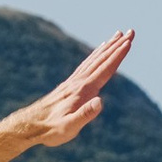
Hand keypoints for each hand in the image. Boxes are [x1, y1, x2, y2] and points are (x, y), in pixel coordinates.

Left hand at [25, 29, 133, 145]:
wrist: (30, 126)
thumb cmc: (50, 130)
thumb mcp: (69, 127)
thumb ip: (85, 115)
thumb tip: (100, 102)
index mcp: (83, 90)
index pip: (105, 69)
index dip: (118, 55)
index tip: (129, 42)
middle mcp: (79, 82)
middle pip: (102, 59)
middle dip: (118, 45)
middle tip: (131, 31)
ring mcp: (73, 82)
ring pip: (94, 60)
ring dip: (108, 47)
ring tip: (118, 35)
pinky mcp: (69, 85)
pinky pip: (86, 65)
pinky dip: (95, 55)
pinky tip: (99, 51)